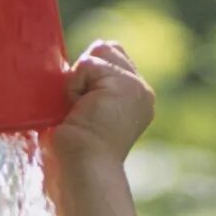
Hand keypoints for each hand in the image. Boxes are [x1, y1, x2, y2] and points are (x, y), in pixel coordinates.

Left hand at [47, 41, 155, 167]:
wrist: (82, 167)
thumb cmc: (74, 149)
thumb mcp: (84, 111)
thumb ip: (90, 85)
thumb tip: (81, 63)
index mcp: (136, 99)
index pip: (114, 57)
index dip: (91, 73)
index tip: (84, 107)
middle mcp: (141, 92)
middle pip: (108, 48)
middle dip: (86, 73)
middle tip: (83, 110)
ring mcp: (136, 87)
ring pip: (99, 52)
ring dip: (80, 81)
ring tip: (82, 111)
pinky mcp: (125, 84)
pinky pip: (87, 64)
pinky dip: (75, 86)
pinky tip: (80, 111)